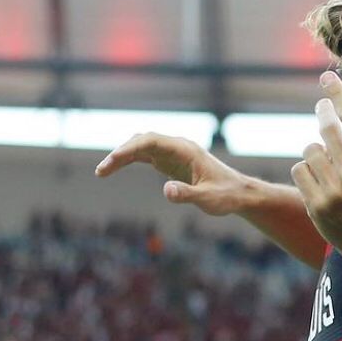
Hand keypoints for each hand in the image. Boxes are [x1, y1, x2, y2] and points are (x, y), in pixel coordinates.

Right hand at [95, 133, 248, 215]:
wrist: (240, 194)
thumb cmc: (226, 196)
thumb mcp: (208, 199)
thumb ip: (188, 194)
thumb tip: (166, 190)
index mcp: (185, 150)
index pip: (150, 141)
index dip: (128, 149)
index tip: (112, 161)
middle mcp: (178, 147)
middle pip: (142, 141)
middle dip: (120, 153)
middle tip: (101, 171)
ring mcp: (174, 153)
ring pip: (141, 147)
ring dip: (122, 156)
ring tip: (102, 173)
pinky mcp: (172, 163)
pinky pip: (146, 156)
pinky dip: (130, 160)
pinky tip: (114, 168)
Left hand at [290, 72, 341, 258]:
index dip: (337, 93)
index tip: (327, 77)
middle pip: (326, 128)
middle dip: (323, 114)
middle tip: (323, 109)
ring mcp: (332, 189)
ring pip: (310, 149)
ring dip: (316, 150)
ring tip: (328, 159)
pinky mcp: (316, 204)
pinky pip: (300, 170)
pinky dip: (307, 170)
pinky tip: (320, 178)